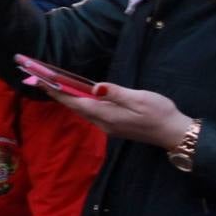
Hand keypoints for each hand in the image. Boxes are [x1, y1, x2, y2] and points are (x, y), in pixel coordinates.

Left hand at [27, 77, 192, 149]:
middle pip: (75, 107)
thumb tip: (95, 87)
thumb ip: (115, 93)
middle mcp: (102, 123)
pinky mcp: (113, 126)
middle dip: (58, 94)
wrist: (173, 133)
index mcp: (106, 115)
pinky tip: (79, 97)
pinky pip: (91, 113)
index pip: (75, 102)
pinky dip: (80, 103)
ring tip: (56, 86)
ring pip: (82, 111)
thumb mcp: (139, 99)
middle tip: (43, 81)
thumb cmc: (159, 113)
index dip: (58, 92)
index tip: (42, 83)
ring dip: (68, 99)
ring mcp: (107, 126)